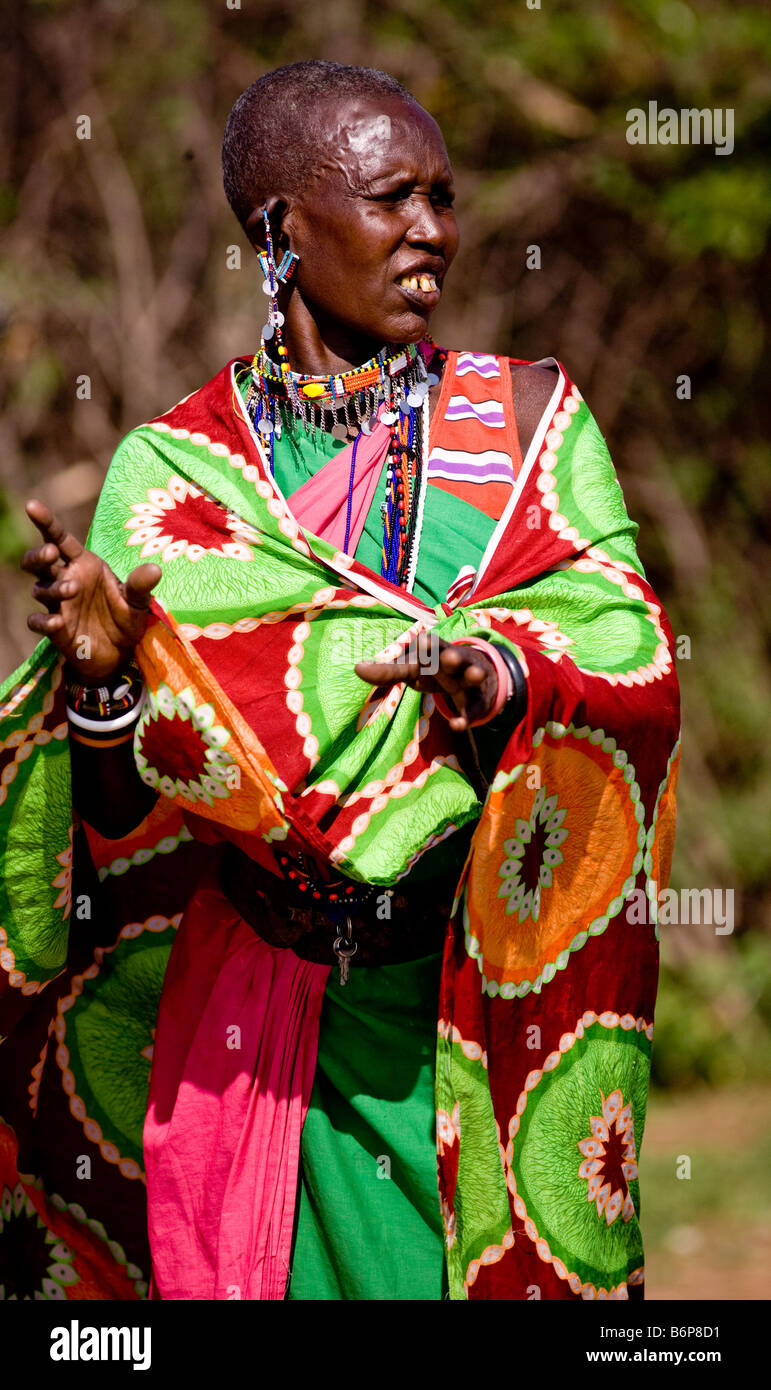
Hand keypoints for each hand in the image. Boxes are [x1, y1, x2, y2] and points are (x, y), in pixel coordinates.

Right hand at [22, 499, 161, 683]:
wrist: (120, 654)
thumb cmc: (125, 619)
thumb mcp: (138, 601)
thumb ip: (141, 585)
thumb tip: (155, 569)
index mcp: (82, 564)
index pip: (58, 538)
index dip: (45, 521)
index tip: (32, 505)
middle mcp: (65, 579)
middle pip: (39, 561)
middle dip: (39, 555)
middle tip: (52, 553)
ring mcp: (57, 604)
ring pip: (40, 589)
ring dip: (53, 588)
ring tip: (72, 589)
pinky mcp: (54, 628)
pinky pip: (38, 621)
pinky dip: (43, 620)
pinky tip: (57, 622)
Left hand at [354, 636, 498, 731]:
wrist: (472, 673)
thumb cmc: (432, 669)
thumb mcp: (411, 668)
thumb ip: (387, 671)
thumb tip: (357, 669)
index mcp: (435, 651)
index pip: (431, 644)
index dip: (428, 645)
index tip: (423, 643)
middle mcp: (454, 661)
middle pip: (455, 655)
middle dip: (453, 656)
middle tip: (450, 658)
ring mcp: (468, 679)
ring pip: (473, 675)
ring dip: (473, 675)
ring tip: (475, 675)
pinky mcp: (475, 700)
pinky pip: (473, 708)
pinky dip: (467, 716)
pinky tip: (457, 725)